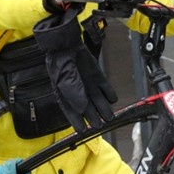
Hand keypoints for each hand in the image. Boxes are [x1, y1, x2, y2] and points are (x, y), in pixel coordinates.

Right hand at [33, 11, 117, 130]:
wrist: (66, 42)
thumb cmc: (60, 60)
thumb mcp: (64, 78)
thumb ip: (74, 93)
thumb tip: (83, 109)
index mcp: (65, 94)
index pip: (71, 112)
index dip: (77, 122)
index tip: (82, 132)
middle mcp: (77, 90)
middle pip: (87, 107)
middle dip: (94, 117)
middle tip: (100, 125)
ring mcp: (87, 83)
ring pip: (97, 99)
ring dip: (103, 108)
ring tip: (110, 117)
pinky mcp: (96, 75)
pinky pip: (104, 86)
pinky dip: (109, 93)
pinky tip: (113, 99)